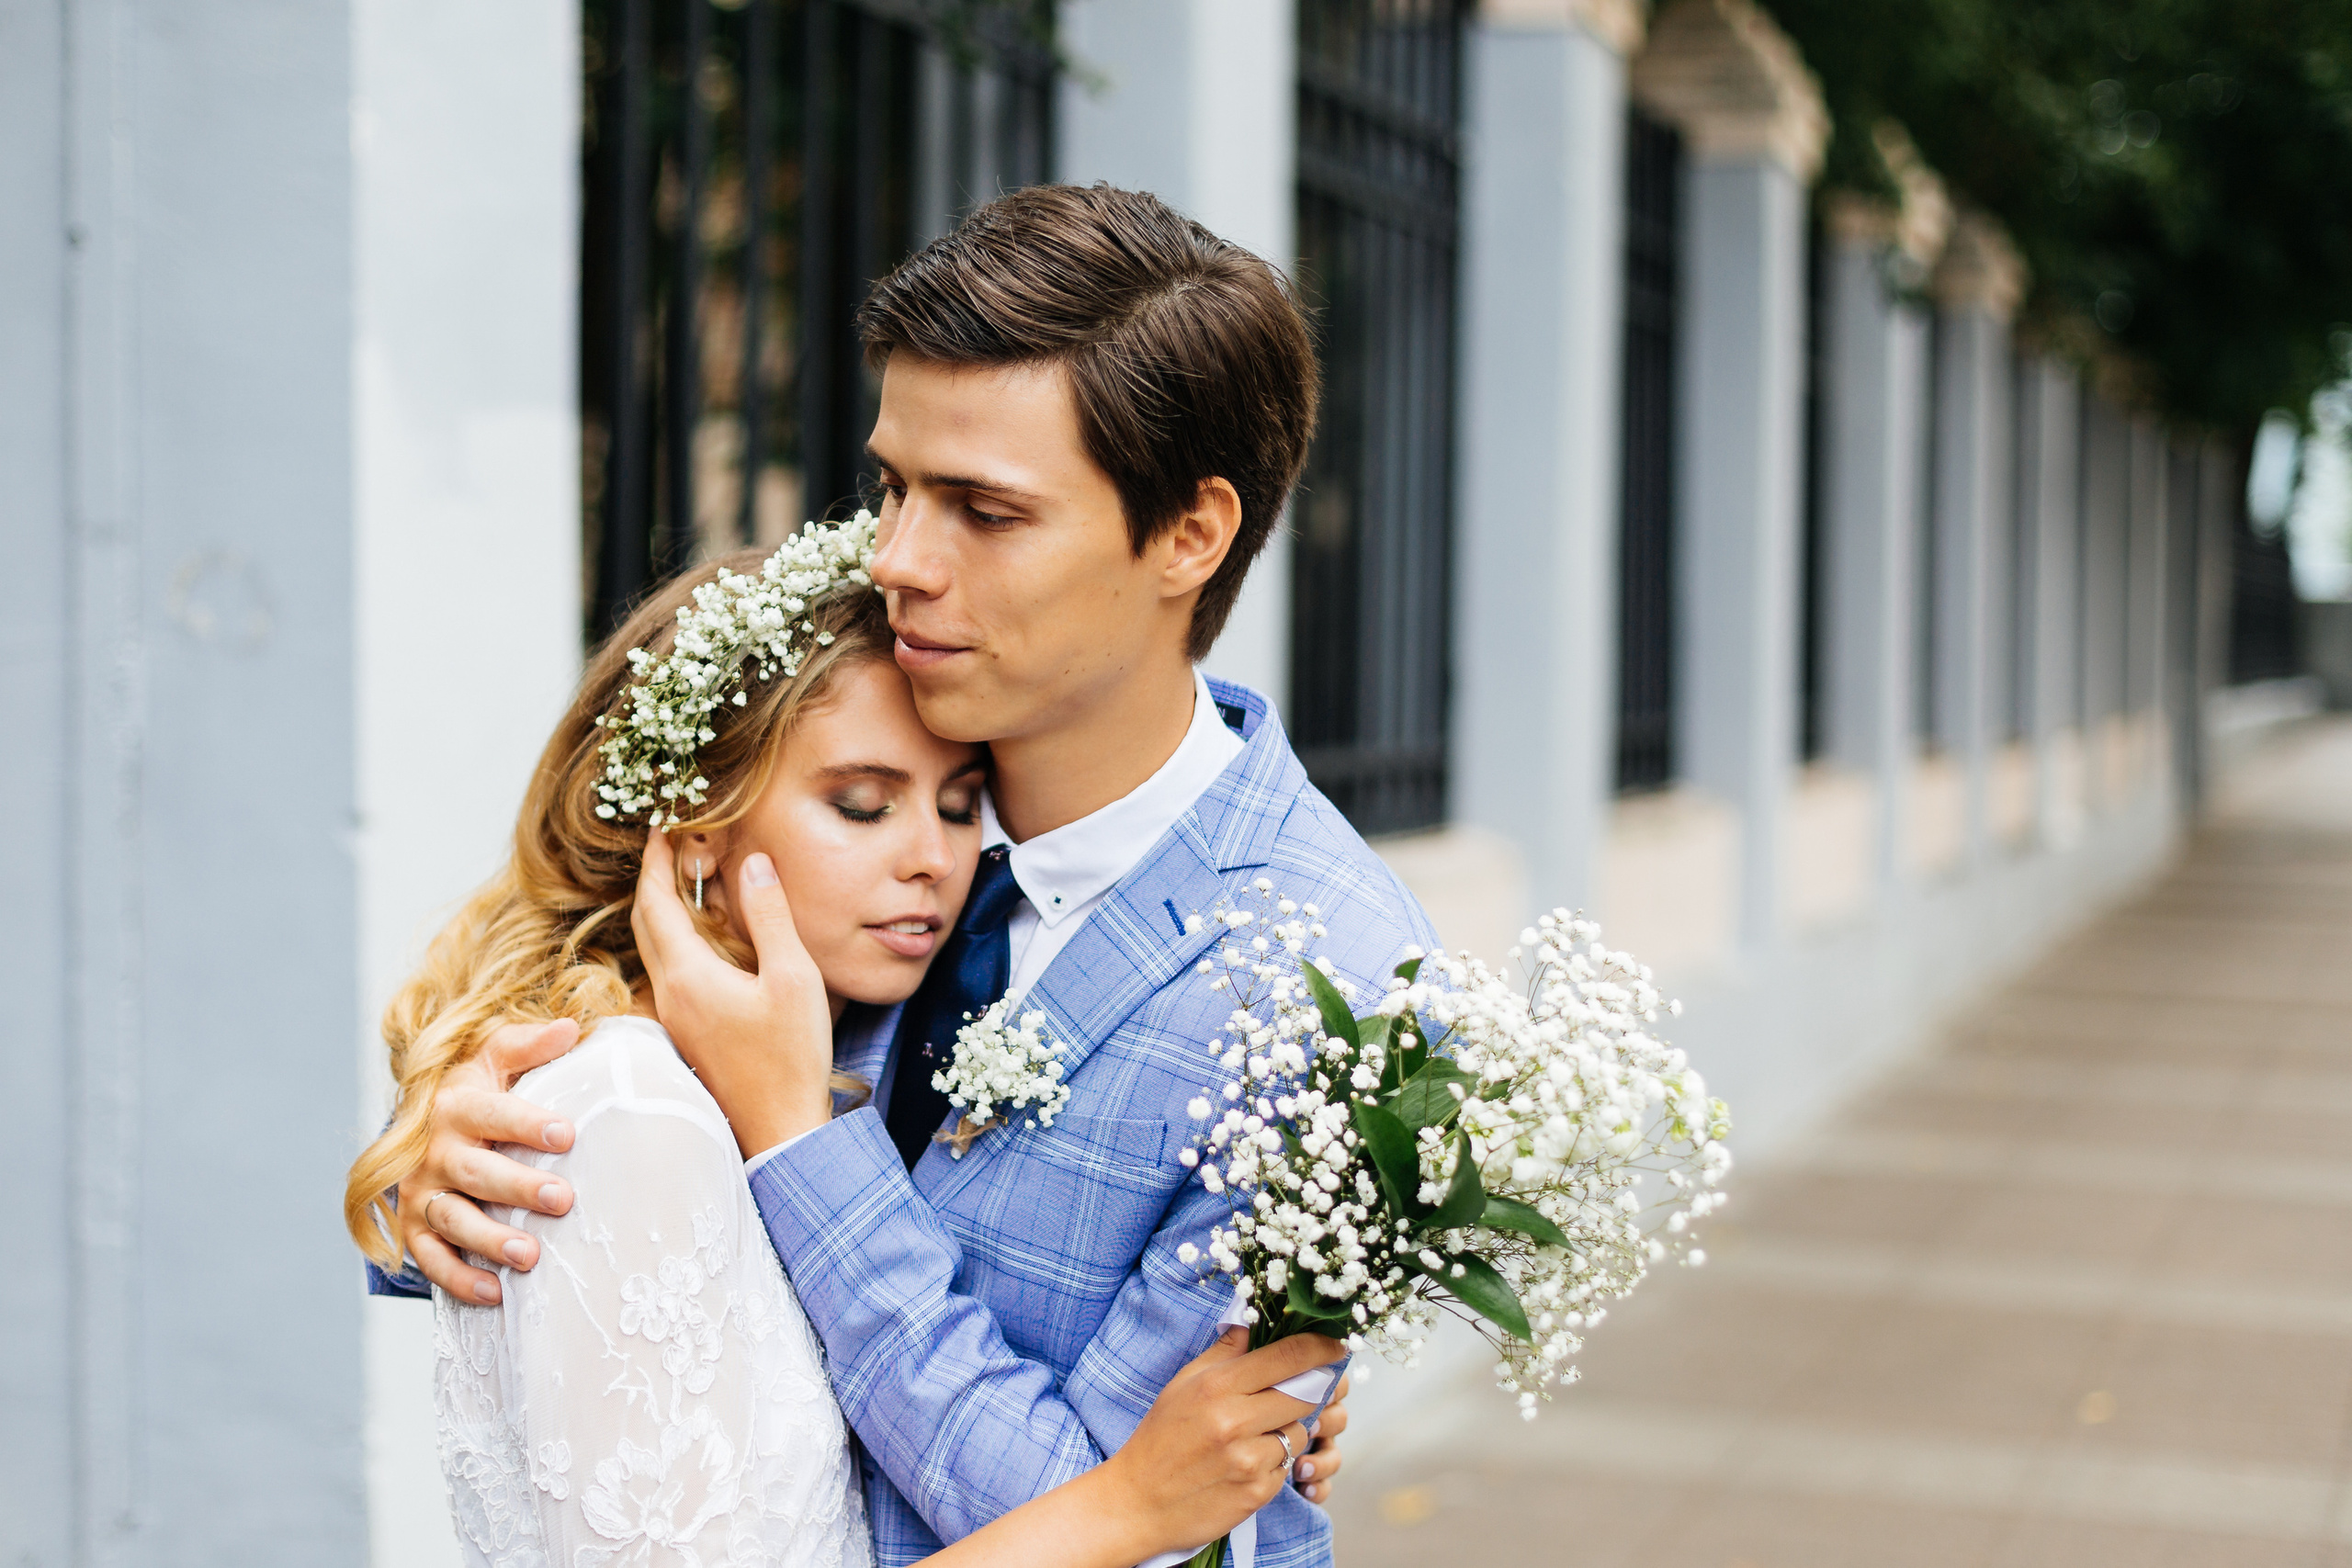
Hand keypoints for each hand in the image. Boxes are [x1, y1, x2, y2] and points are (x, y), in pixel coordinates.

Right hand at [398, 1018, 582, 1302]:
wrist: (420, 1123)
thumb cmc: (476, 1087)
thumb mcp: (494, 1056)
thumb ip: (528, 1044)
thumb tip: (569, 1027)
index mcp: (456, 1105)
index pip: (494, 1113)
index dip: (529, 1124)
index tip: (568, 1134)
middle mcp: (433, 1151)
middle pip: (477, 1172)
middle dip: (518, 1188)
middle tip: (562, 1199)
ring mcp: (421, 1193)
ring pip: (453, 1219)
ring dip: (489, 1240)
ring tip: (530, 1255)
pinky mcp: (412, 1229)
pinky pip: (432, 1259)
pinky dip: (458, 1279)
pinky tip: (494, 1293)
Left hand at [632, 827, 835, 1155]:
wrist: (781, 1129)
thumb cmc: (791, 1057)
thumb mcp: (793, 977)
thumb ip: (770, 916)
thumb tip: (752, 863)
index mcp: (689, 976)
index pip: (655, 903)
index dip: (655, 861)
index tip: (660, 827)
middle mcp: (670, 994)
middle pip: (646, 924)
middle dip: (653, 880)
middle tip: (670, 846)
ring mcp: (676, 1017)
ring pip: (656, 950)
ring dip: (664, 910)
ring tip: (689, 880)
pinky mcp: (689, 1033)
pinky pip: (671, 972)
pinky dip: (679, 939)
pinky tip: (706, 936)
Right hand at [1095, 1329, 1340, 1553]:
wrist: (1138, 1502)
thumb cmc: (1161, 1437)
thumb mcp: (1184, 1384)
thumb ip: (1225, 1351)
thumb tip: (1253, 1320)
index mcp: (1219, 1386)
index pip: (1290, 1356)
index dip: (1322, 1347)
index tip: (1337, 1344)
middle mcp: (1236, 1421)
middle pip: (1307, 1394)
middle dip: (1314, 1389)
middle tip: (1310, 1386)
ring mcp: (1248, 1461)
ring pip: (1301, 1433)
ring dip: (1291, 1429)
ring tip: (1262, 1432)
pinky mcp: (1256, 1494)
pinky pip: (1287, 1467)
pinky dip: (1277, 1462)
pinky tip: (1250, 1461)